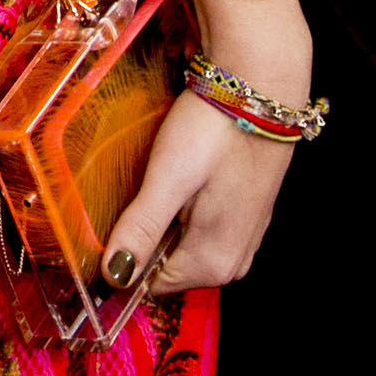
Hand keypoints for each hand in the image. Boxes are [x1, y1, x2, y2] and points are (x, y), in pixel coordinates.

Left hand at [103, 82, 299, 299]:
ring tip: (165, 176)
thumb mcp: (168, 178)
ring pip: (182, 244)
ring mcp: (244, 240)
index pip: (149, 283)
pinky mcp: (247, 218)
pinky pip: (202, 229)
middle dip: (147, 233)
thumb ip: (141, 230)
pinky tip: (185, 175)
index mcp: (212, 262)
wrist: (261, 91)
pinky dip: (185, 208)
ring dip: (165, 218)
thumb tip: (114, 275)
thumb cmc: (214, 131)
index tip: (119, 212)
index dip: (126, 252)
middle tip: (145, 185)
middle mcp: (233, 262)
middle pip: (166, 265)